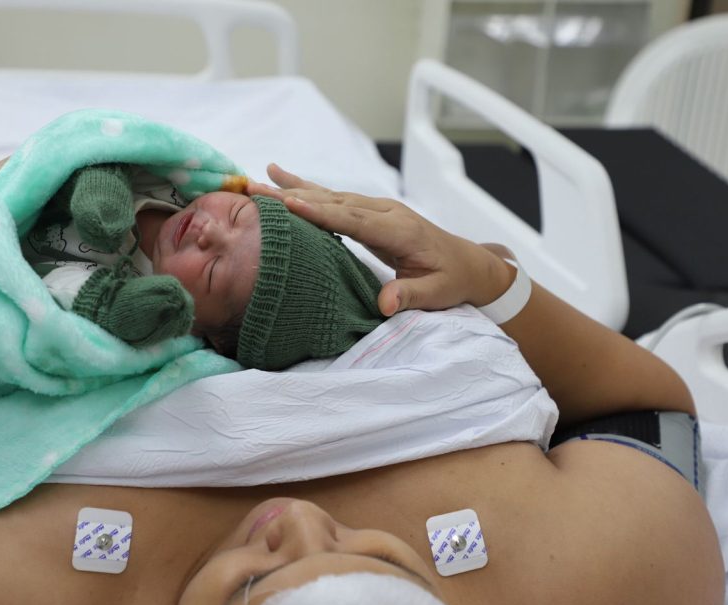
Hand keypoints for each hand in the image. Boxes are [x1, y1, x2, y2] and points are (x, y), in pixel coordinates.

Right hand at [247, 165, 511, 315]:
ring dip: (294, 189)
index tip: (289, 204)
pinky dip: (307, 189)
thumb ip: (410, 295)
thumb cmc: (452, 280)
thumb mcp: (437, 294)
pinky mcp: (371, 211)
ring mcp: (378, 208)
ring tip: (259, 182)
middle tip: (257, 190)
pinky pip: (335, 198)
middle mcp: (386, 212)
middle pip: (334, 201)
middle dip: (294, 195)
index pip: (354, 219)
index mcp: (400, 230)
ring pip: (330, 196)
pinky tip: (283, 178)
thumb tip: (385, 303)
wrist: (470, 264)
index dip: (321, 212)